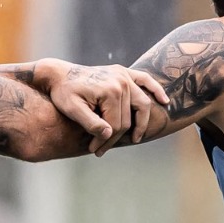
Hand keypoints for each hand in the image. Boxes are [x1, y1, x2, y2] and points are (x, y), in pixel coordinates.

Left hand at [37, 60, 167, 155]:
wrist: (59, 74)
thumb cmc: (63, 93)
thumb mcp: (72, 110)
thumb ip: (91, 123)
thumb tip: (110, 134)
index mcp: (110, 91)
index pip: (117, 125)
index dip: (106, 141)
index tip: (95, 151)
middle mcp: (121, 81)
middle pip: (128, 118)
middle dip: (116, 137)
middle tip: (102, 150)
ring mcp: (124, 75)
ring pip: (142, 104)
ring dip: (142, 122)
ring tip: (136, 139)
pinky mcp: (123, 72)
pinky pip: (145, 80)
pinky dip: (155, 90)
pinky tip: (164, 102)